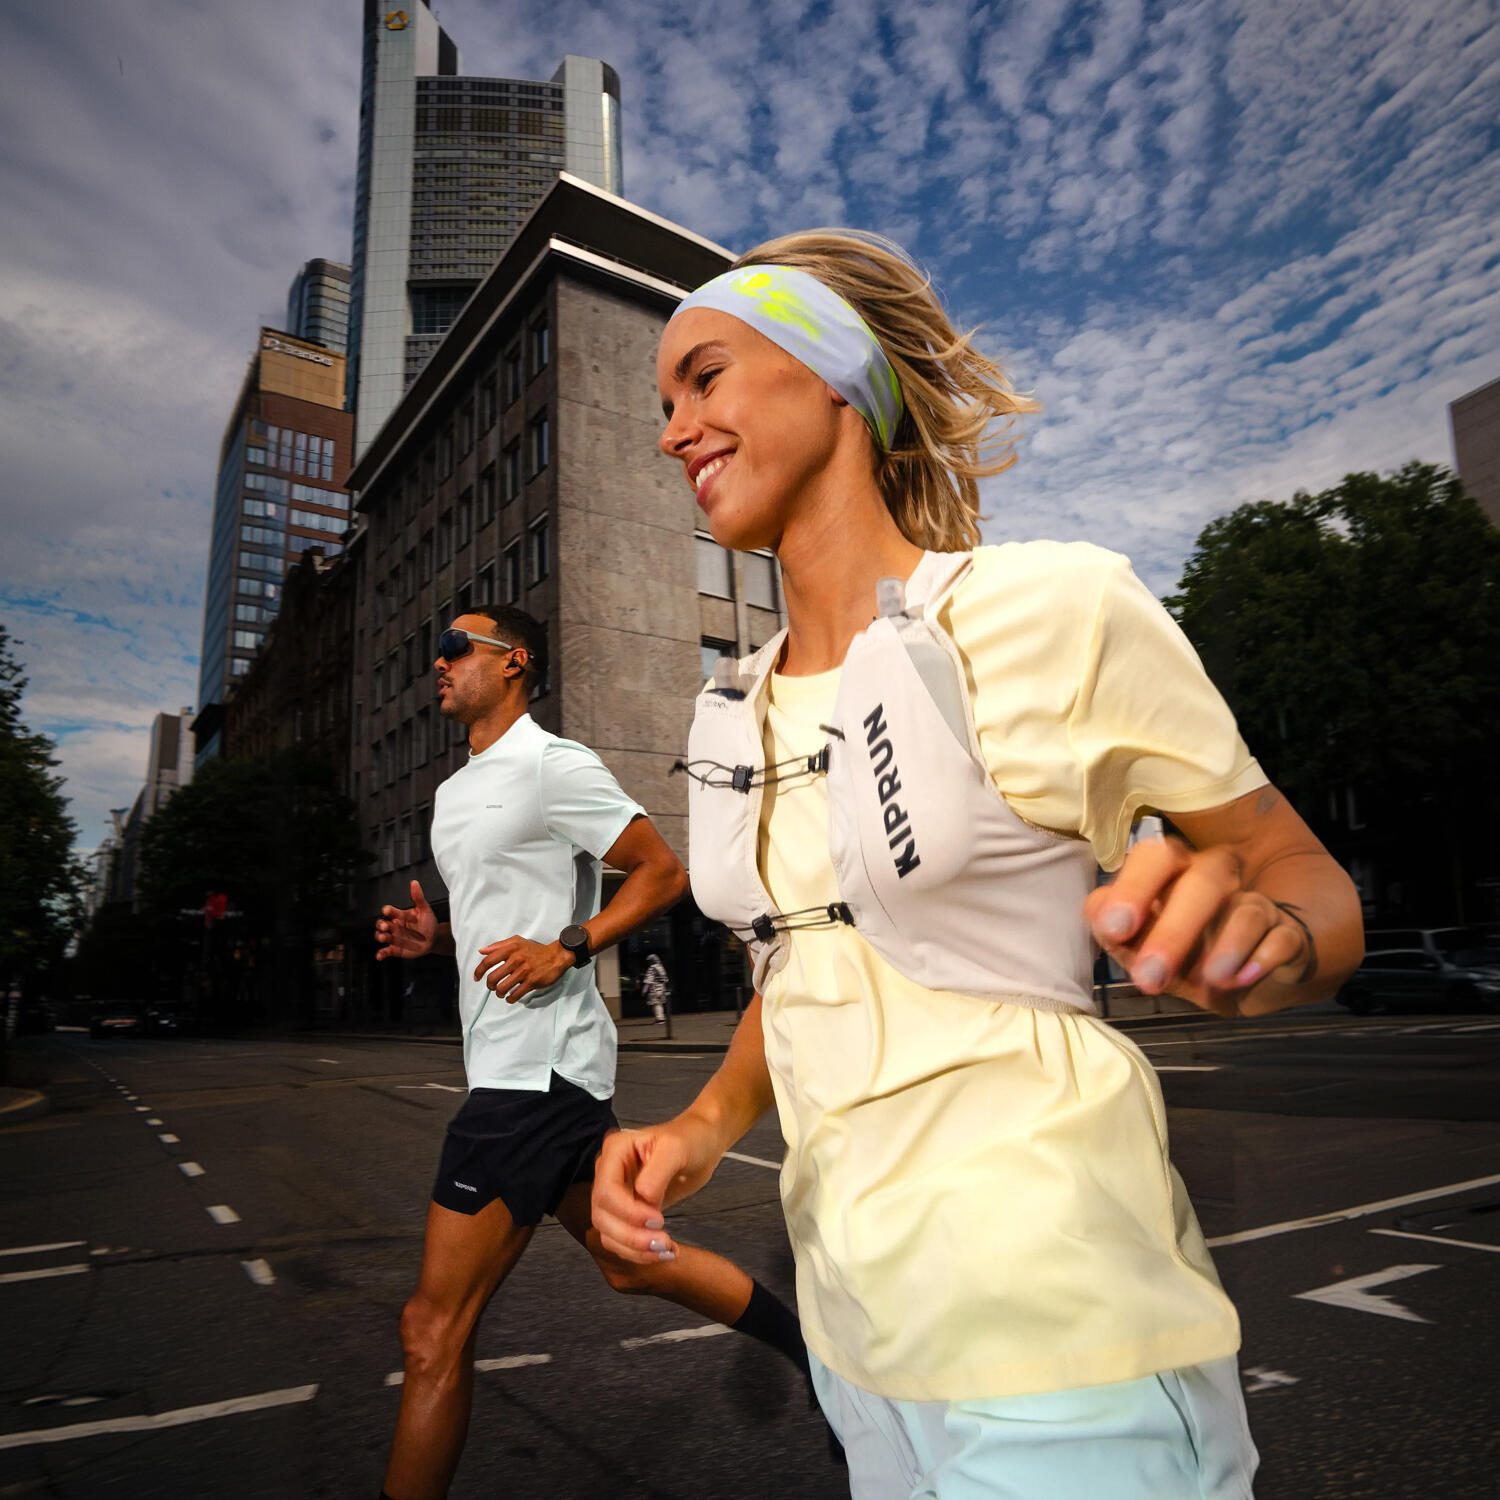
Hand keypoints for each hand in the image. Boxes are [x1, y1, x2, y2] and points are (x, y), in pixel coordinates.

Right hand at [375, 880, 435, 960]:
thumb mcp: (424, 909)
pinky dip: (381, 954)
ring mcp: (394, 938)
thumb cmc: (428, 922)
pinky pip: (386, 951)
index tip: (387, 910)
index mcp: (400, 915)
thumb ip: (418, 897)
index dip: (388, 910)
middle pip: (382, 924)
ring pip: (382, 936)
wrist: (434, 938)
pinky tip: (380, 955)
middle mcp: (394, 926)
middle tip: (384, 925)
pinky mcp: (395, 949)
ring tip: (384, 937)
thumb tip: (414, 882)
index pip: (390, 912)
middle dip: (381, 924)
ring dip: (380, 936)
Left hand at [473, 936, 571, 1003]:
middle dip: (489, 985)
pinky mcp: (532, 981)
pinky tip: (510, 998)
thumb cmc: (535, 949)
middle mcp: (516, 959)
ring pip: (503, 988)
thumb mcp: (517, 941)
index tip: (477, 978)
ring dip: (499, 993)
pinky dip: (510, 999)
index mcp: (510, 948)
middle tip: (491, 987)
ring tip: (501, 993)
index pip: (488, 961)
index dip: (479, 971)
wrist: (556, 956)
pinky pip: (516, 994)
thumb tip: (481, 951)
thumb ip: (498, 945)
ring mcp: (524, 971)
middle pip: (493, 977)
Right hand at [590, 1115, 724, 1263]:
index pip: (606, 1190)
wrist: (701, 1146)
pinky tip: (664, 1251)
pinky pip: (621, 1239)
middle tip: (663, 1241)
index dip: (628, 1211)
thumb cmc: (690, 1139)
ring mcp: (616, 1193)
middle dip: (631, 1235)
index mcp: (615, 1151)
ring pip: (608, 1232)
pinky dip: (639, 1252)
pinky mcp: (626, 1211)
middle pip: (603, 1215)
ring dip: (634, 1249)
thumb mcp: (676, 1148)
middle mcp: (609, 1172)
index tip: (658, 1219)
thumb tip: (643, 1197)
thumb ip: (657, 1171)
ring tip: (666, 1250)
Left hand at [1084, 835, 1313, 1017]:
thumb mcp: (1141, 949)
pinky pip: (1282, 937)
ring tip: (1209, 981)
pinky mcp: (1286, 933)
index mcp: (1172, 872)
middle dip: (1174, 929)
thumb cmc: (1179, 954)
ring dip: (1226, 946)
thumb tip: (1102, 918)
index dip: (1134, 888)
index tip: (1116, 929)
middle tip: (1150, 976)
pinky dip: (1263, 958)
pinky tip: (1243, 979)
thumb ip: (1115, 932)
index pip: (1154, 858)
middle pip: (1202, 880)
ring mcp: (1253, 903)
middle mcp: (1214, 878)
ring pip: (1247, 907)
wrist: (1239, 980)